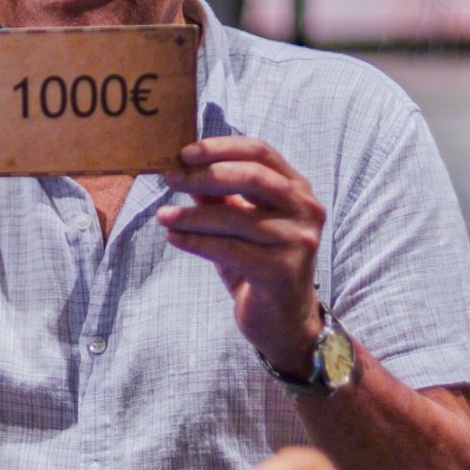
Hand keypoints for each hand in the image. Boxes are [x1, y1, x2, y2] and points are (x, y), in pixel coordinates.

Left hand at [158, 136, 324, 377]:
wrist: (283, 321)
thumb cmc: (258, 265)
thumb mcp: (239, 224)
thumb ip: (219, 196)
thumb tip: (183, 168)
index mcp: (297, 189)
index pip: (260, 152)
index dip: (220, 148)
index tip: (184, 153)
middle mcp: (305, 210)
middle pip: (252, 177)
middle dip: (206, 175)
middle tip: (171, 179)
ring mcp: (297, 240)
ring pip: (236, 216)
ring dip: (193, 214)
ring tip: (164, 215)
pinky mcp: (282, 270)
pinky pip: (229, 249)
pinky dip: (196, 242)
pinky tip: (173, 238)